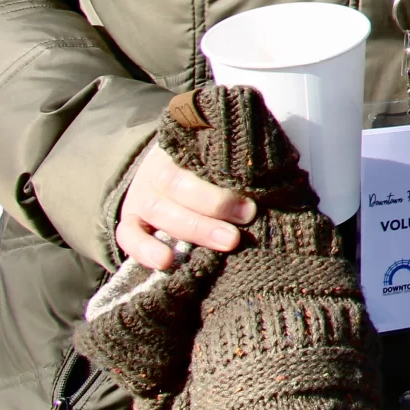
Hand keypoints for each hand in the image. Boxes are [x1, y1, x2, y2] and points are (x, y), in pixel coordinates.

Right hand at [116, 144, 253, 270]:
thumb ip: (241, 160)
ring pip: (161, 212)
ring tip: (227, 242)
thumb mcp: (219, 154)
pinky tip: (166, 262)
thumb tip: (281, 172)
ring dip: (196, 229)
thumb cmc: (209, 166)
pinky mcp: (129, 222)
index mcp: (181, 147)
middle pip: (179, 185)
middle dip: (215, 205)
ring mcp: (141, 197)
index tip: (251, 199)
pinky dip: (144, 250)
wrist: (167, 171)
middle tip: (247, 217)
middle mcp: (156, 169)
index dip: (223, 180)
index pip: (196, 157)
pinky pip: (128, 237)